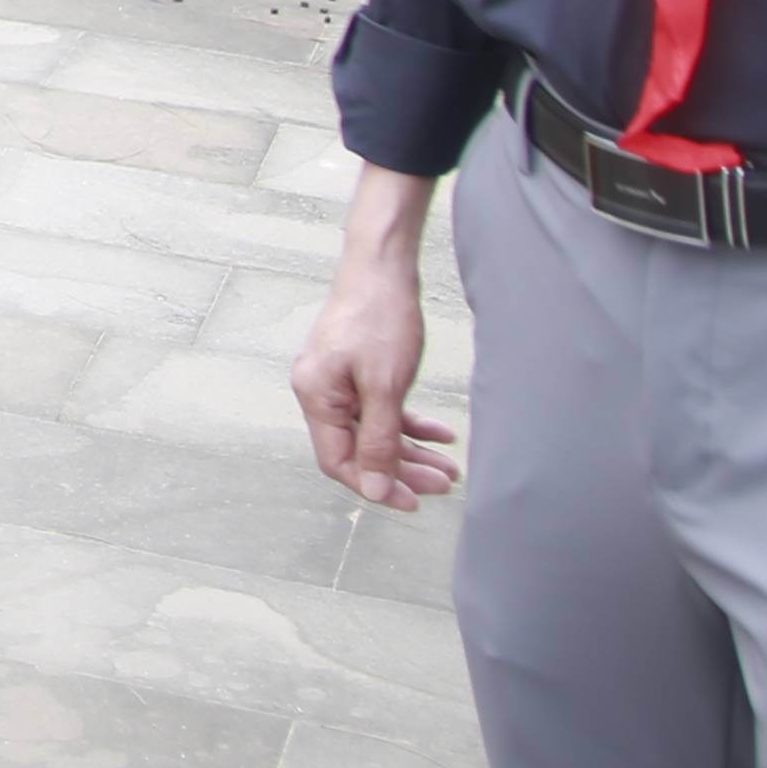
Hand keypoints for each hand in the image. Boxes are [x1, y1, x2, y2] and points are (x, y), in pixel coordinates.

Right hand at [288, 173, 457, 510]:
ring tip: (449, 467)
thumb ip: (378, 441)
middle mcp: (321, 392)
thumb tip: (375, 489)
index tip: (414, 501)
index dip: (376, 485)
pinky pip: (381, 410)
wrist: (383, 266)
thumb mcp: (384, 386)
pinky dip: (410, 423)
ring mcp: (339, 381)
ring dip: (411, 451)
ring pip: (375, 432)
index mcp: (316, 397)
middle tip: (442, 485)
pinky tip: (440, 433)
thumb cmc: (379, 317)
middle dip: (403, 471)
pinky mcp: (357, 370)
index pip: (340, 461)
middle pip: (359, 450)